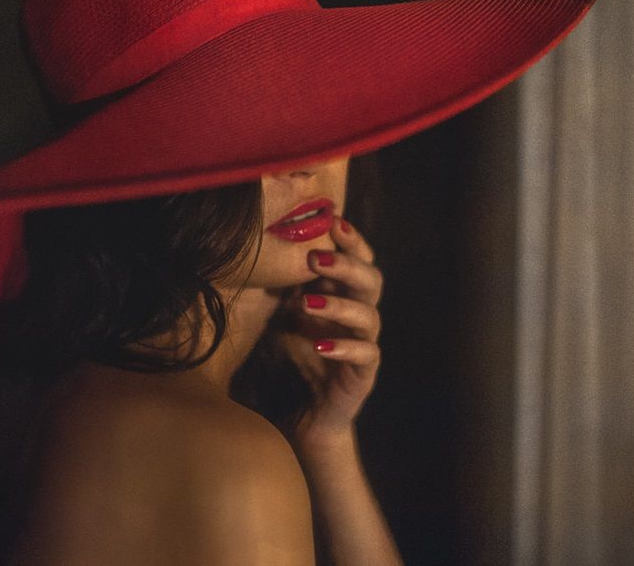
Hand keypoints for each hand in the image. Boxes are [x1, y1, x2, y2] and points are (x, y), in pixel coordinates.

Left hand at [272, 216, 382, 447]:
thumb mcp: (282, 315)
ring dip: (339, 304)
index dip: (351, 240)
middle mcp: (359, 315)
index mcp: (343, 296)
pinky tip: (320, 345)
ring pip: (369, 315)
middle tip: (316, 257)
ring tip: (307, 302)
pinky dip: (344, 347)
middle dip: (346, 265)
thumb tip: (263, 245)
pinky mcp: (364, 374)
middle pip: (370, 280)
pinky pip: (366, 355)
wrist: (302, 414)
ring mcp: (364, 344)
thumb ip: (285, 286)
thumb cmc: (292, 358)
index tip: (333, 219)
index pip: (357, 260)